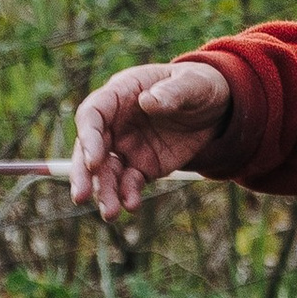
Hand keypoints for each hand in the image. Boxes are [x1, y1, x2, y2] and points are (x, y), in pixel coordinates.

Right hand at [69, 59, 231, 212]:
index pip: (92, 115)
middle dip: (84, 173)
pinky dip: (128, 195)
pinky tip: (132, 205)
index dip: (88, 138)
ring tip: (111, 214)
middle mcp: (115, 124)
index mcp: (119, 94)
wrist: (215, 109)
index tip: (93, 162)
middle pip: (89, 148)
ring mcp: (127, 148)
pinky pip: (129, 184)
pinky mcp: (142, 167)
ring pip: (106, 172)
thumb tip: (148, 102)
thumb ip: (171, 92)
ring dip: (105, 193)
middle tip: (81, 196)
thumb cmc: (197, 86)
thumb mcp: (191, 83)